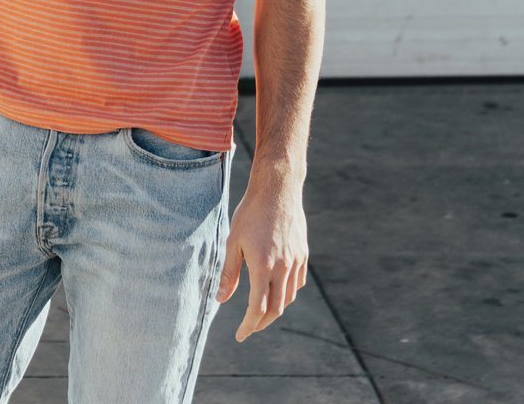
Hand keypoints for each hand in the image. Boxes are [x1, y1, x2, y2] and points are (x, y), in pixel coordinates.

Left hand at [214, 166, 308, 341]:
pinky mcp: (303, 254)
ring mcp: (296, 261)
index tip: (240, 335)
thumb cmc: (250, 213)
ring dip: (275, 307)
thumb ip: (229, 273)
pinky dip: (287, 292)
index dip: (249, 326)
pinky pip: (297, 282)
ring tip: (261, 308)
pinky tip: (276, 288)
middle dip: (261, 322)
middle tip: (249, 327)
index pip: (258, 308)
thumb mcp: (233, 241)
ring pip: (289, 297)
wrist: (277, 189)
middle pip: (276, 309)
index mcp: (263, 266)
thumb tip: (221, 300)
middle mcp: (283, 268)